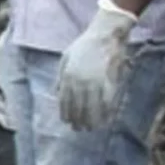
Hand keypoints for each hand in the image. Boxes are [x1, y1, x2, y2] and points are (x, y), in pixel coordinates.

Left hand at [57, 0, 136, 129]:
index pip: (64, 101)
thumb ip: (60, 77)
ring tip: (91, 128)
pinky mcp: (108, 81)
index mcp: (67, 77)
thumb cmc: (85, 45)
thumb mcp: (65, 58)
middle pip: (77, 107)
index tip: (68, 122)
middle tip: (80, 129)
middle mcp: (78, 82)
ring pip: (91, 108)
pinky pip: (106, 102)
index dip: (66, 114)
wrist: (105, 35)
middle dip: (78, 120)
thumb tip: (57, 92)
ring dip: (91, 120)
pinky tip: (105, 120)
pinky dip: (105, 113)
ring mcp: (94, 82)